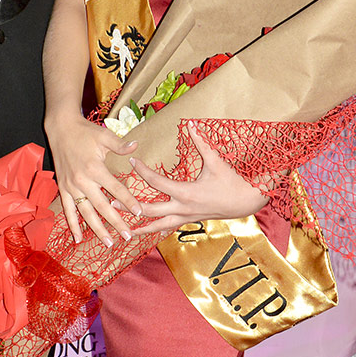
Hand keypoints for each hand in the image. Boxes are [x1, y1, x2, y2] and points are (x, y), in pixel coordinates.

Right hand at [46, 111, 142, 246]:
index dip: (128, 201)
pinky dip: (73, 225)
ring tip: (109, 243)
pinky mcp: (63, 189)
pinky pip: (68, 211)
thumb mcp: (104, 136)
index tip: (139, 212)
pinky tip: (78, 239)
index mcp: (95, 168)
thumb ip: (120, 145)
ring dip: (97, 229)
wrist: (60, 129)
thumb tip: (136, 146)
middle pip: (103, 206)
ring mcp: (71, 187)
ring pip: (86, 213)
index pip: (116, 189)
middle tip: (128, 236)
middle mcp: (83, 181)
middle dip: (116, 222)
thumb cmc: (85, 132)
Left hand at [131, 126, 265, 234]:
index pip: (156, 182)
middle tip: (110, 203)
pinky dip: (154, 230)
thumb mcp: (215, 161)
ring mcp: (184, 218)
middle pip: (149, 210)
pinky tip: (143, 233)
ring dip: (138, 227)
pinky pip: (166, 228)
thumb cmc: (231, 181)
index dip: (142, 171)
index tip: (132, 161)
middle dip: (129, 207)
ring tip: (122, 229)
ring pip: (156, 226)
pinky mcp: (188, 221)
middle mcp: (181, 208)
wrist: (245, 202)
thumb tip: (191, 123)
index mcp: (185, 193)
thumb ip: (201, 143)